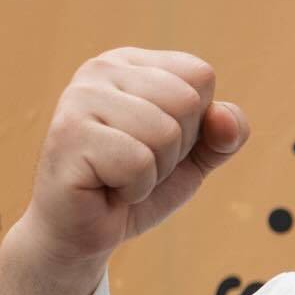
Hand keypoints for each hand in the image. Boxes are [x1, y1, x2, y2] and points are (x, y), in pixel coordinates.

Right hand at [17, 47, 248, 267]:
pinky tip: (106, 188)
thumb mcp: (195, 157)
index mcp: (131, 62)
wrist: (81, 232)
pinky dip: (134, 189)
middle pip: (186, 101)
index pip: (201, 76)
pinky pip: (139, 163)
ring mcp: (80, 97)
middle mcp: (101, 69)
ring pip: (165, 132)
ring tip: (121, 176)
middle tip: (138, 165)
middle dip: (176, 149)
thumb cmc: (135, 185)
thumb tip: (224, 118)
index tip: (157, 143)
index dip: (196, 124)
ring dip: (155, 171)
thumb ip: (225, 133)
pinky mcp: (69, 134)